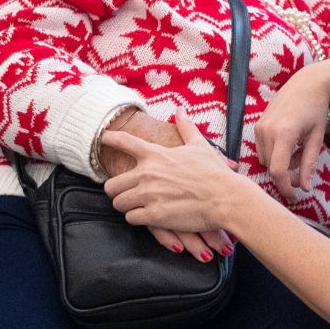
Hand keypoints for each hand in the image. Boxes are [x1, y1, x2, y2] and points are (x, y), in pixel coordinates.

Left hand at [104, 112, 252, 234]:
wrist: (227, 198)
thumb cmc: (215, 173)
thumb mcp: (199, 145)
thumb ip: (185, 127)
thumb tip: (180, 110)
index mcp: (156, 154)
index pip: (124, 142)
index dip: (110, 139)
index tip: (102, 139)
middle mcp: (147, 174)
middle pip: (111, 185)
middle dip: (116, 190)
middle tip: (124, 192)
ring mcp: (149, 195)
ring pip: (118, 203)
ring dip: (126, 205)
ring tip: (136, 206)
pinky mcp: (154, 215)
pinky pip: (131, 218)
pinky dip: (137, 218)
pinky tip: (147, 216)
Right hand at [255, 66, 329, 199]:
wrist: (306, 84)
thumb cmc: (316, 109)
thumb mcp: (317, 138)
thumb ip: (309, 164)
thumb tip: (304, 187)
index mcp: (284, 133)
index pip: (278, 170)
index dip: (285, 187)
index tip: (294, 197)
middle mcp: (267, 131)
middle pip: (271, 167)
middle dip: (286, 177)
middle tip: (302, 175)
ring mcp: (259, 127)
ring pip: (265, 160)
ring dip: (280, 165)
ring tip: (298, 155)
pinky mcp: (257, 125)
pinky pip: (262, 149)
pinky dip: (275, 155)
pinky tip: (290, 147)